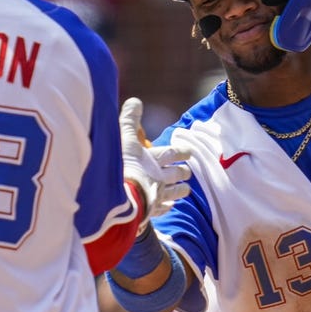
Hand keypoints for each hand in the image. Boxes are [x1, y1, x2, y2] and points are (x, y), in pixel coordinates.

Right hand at [120, 98, 191, 227]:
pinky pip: (163, 209)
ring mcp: (157, 195)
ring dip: (180, 190)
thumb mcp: (124, 139)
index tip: (189, 152)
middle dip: (183, 172)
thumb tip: (135, 101)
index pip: (173, 153)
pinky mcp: (151, 210)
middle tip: (187, 171)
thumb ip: (129, 121)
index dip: (181, 152)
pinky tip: (169, 207)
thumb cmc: (122, 167)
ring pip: (174, 192)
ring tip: (186, 189)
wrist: (121, 198)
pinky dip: (167, 207)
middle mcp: (160, 176)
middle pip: (176, 173)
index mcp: (155, 159)